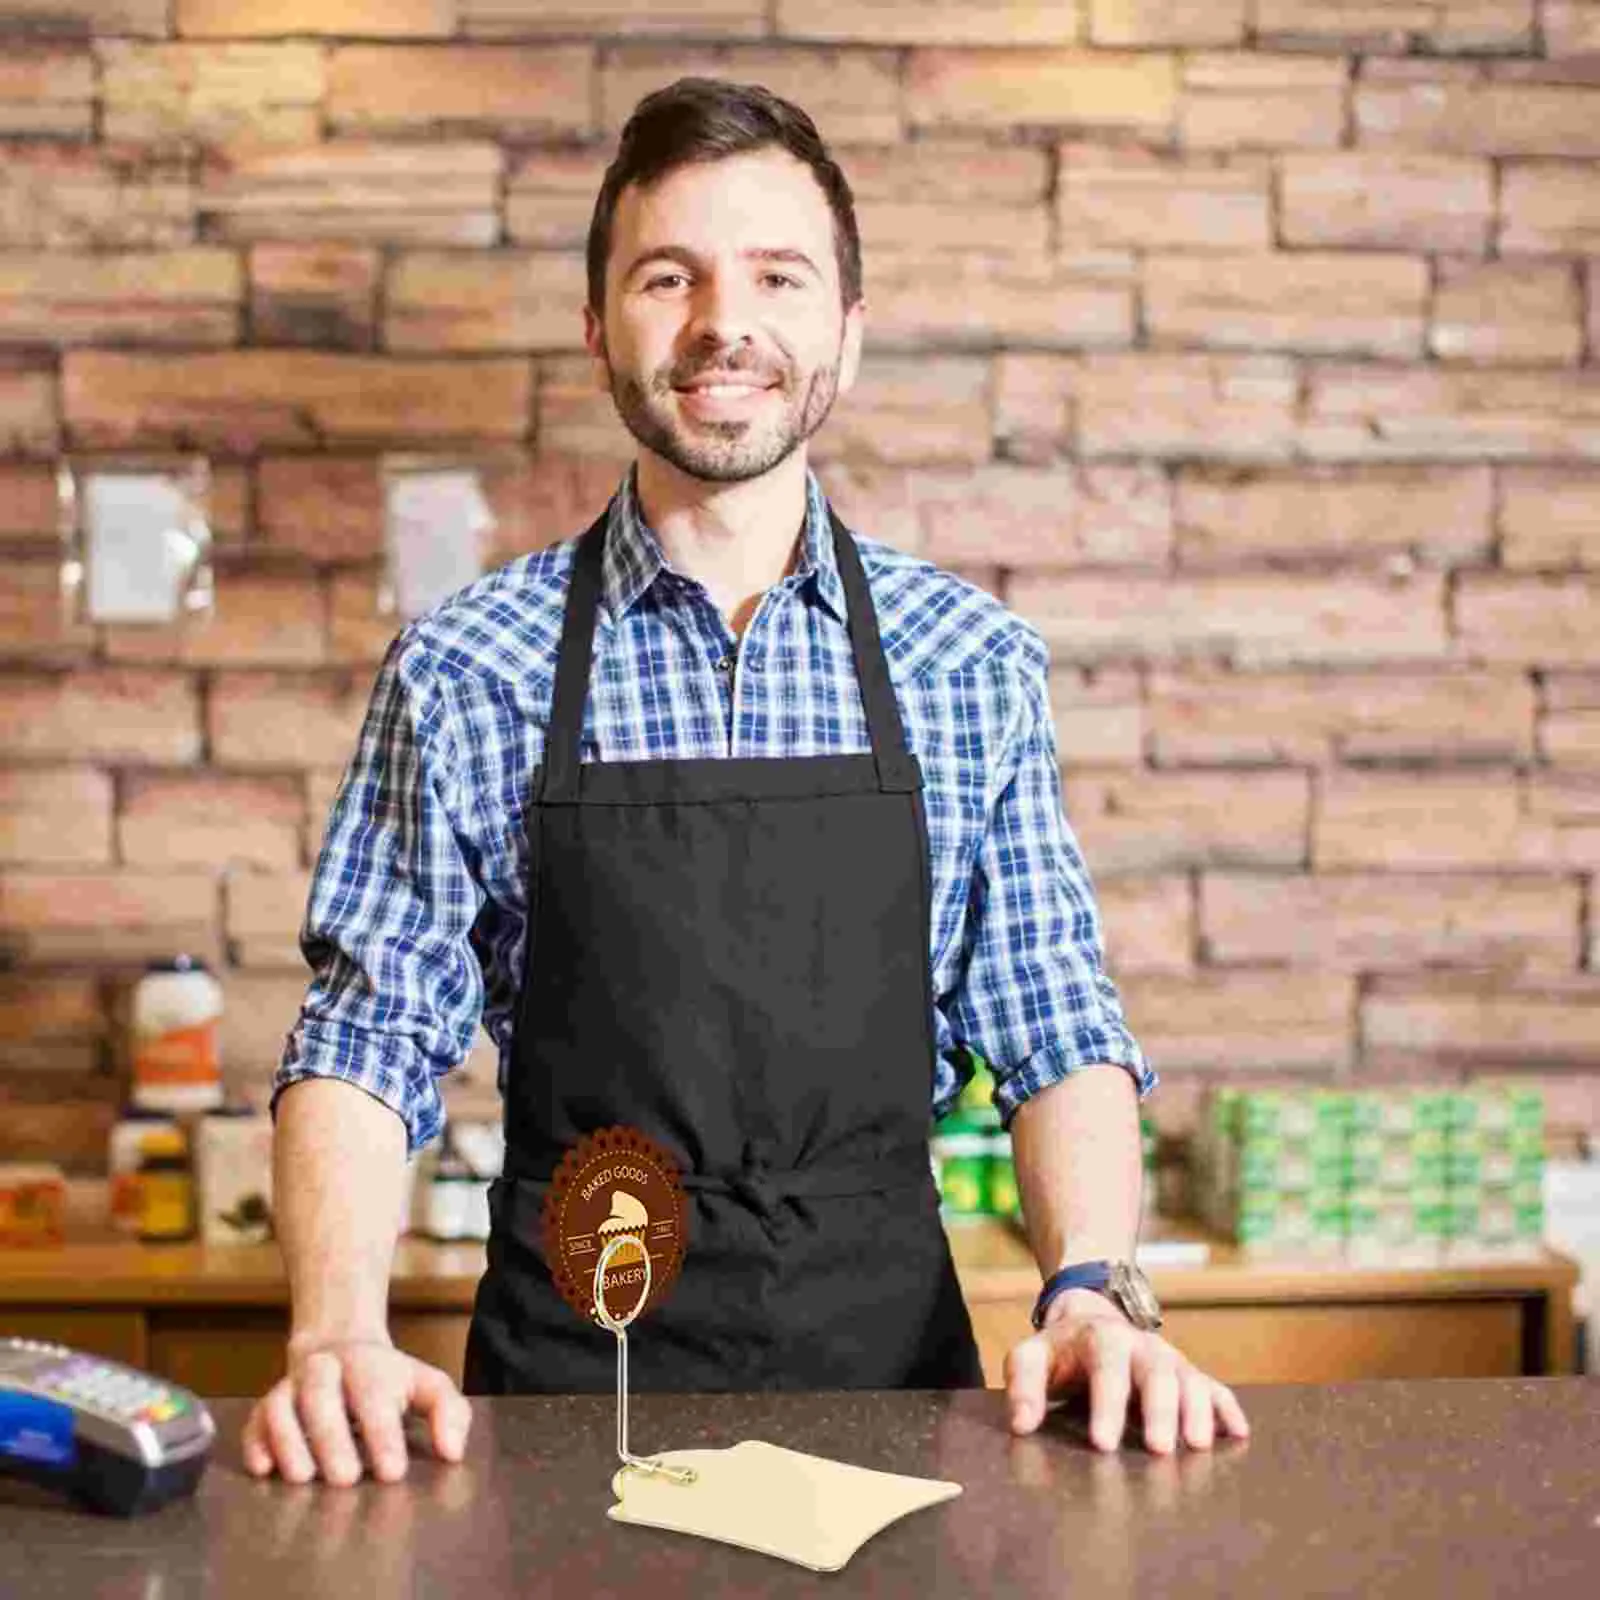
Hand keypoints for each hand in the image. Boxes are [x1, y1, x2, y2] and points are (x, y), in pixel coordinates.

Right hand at [241, 1334, 472, 1485]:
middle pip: (321, 1396)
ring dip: (290, 1442)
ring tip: (303, 1478)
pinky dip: (255, 1443)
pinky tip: (264, 1468)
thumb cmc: (388, 1379)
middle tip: (346, 1480)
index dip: (383, 1435)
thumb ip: (448, 1413)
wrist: (340, 1345)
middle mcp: (325, 1371)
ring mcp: (291, 1387)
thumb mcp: (427, 1385)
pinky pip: (253, 1421)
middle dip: (332, 1439)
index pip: (375, 1396)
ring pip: (280, 1406)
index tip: (392, 1472)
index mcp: (370, 1365)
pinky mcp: (265, 1406)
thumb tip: (453, 1451)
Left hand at [1004, 1289, 1249, 1453]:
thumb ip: (1023, 1386)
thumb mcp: (1031, 1357)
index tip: (1103, 1444)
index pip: (1107, 1370)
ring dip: (1197, 1412)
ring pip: (1189, 1380)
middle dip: (1160, 1411)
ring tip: (1197, 1446)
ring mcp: (1168, 1359)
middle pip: (1156, 1373)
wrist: (1091, 1317)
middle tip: (1159, 1450)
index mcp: (1102, 1339)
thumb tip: (1022, 1425)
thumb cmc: (1060, 1351)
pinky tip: (1239, 1433)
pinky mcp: (1188, 1374)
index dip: (1106, 1406)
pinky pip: (1214, 1388)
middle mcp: (1141, 1346)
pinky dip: (1227, 1408)